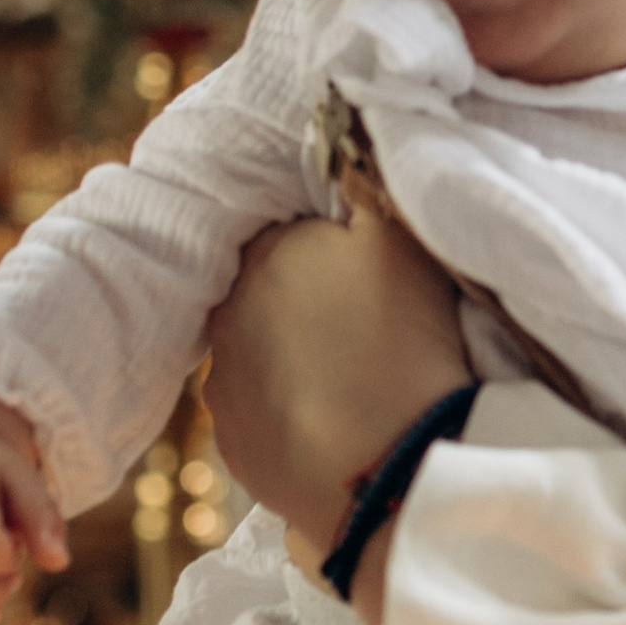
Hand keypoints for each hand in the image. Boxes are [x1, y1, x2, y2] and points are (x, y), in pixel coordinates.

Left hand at [206, 207, 469, 557]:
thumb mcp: (399, 238)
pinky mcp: (235, 448)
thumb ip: (362, 189)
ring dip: (296, 359)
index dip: (328, 247)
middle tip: (366, 324)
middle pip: (268, 293)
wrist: (388, 467)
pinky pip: (265, 415)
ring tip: (355, 380)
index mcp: (263, 256)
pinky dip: (293, 413)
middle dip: (307, 302)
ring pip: (261, 355)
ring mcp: (224, 387)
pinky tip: (336, 423)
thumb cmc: (401, 341)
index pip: (286, 232)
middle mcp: (225, 316)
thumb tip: (338, 157)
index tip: (366, 269)